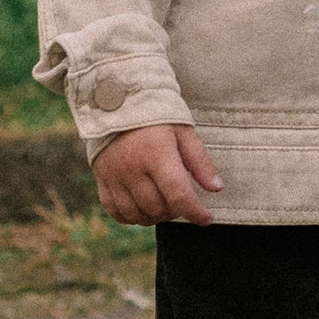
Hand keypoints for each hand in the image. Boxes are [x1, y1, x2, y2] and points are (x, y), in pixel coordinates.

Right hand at [94, 122, 221, 225]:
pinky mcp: (101, 179)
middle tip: (183, 200)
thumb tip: (217, 189)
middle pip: (158, 207)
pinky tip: (143, 209)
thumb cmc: (156, 114)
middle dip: (176, 211)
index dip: (195, 212)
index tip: (207, 218)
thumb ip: (200, 161)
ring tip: (165, 204)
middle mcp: (133, 168)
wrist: (118, 100)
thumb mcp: (183, 130)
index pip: (178, 195)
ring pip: (137, 214)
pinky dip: (131, 216)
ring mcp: (114, 175)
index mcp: (157, 154)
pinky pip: (115, 210)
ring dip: (155, 217)